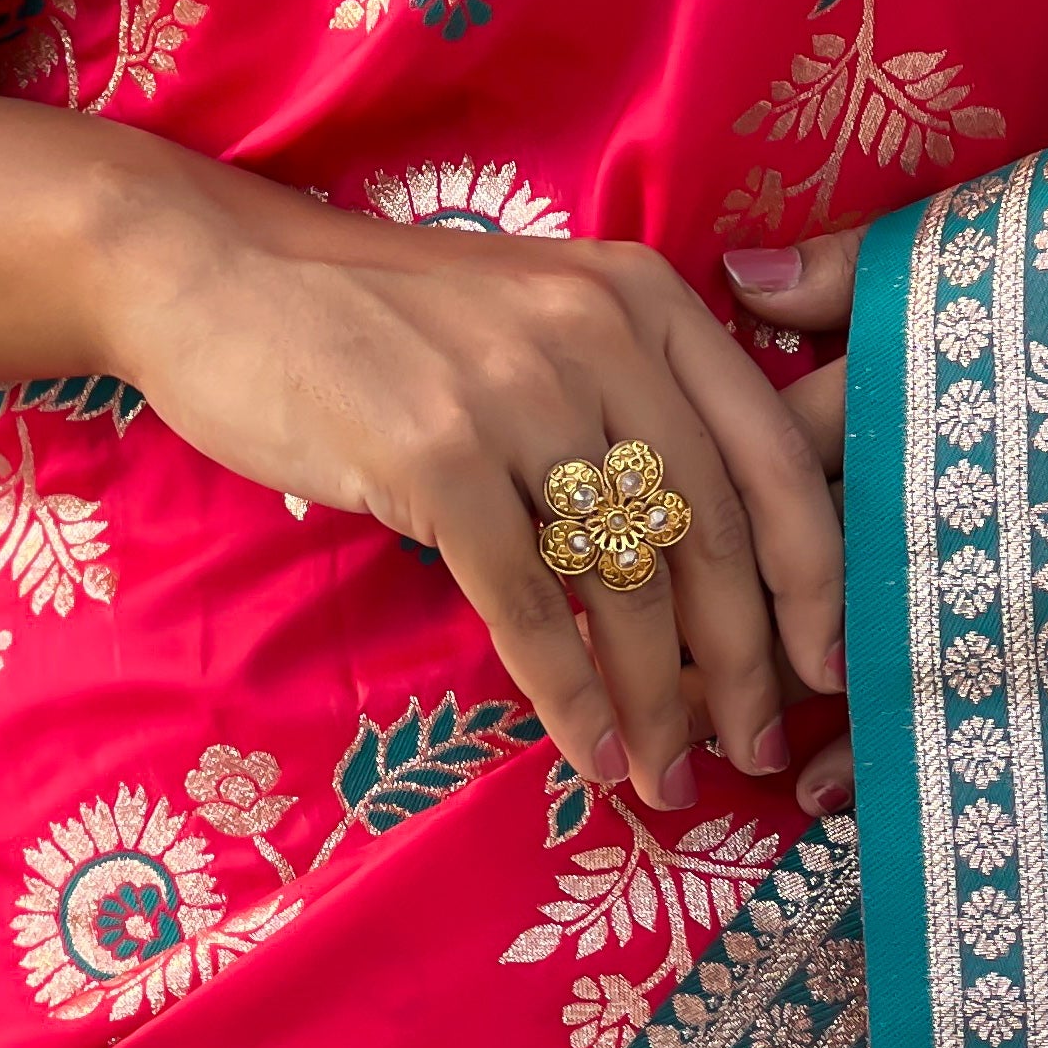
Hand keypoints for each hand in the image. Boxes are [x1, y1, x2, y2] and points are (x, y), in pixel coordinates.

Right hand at [101, 156, 843, 812]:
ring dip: (659, 701)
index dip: (815, 576)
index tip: (828, 665)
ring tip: (671, 774)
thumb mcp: (537, 318)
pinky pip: (530, 603)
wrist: (219, 273)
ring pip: (630, 580)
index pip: (772, 453)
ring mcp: (517, 391)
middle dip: (745, 665)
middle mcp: (600, 333)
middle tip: (756, 750)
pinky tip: (592, 752)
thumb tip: (711, 560)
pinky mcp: (435, 454)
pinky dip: (570, 695)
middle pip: (714, 530)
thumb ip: (629, 399)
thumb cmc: (384, 317)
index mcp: (646, 298)